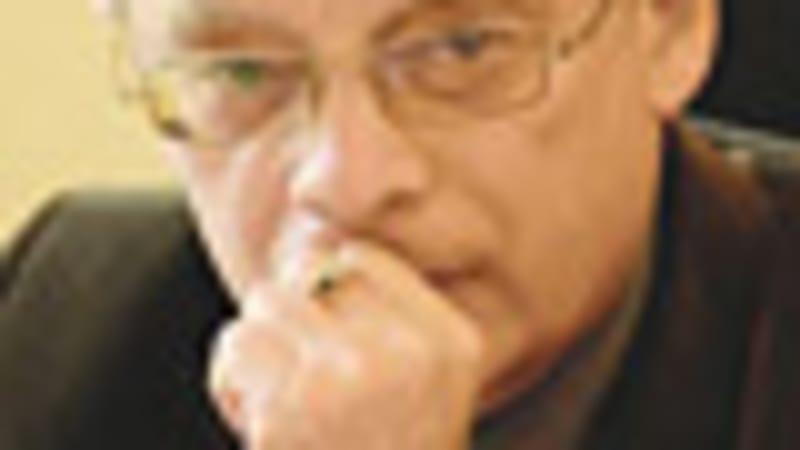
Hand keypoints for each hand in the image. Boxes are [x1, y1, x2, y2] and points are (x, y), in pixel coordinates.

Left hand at [208, 243, 484, 449]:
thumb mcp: (428, 386)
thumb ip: (391, 317)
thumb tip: (321, 250)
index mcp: (449, 341)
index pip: (362, 256)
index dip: (325, 288)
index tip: (324, 335)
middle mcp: (409, 352)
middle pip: (309, 273)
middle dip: (291, 319)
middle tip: (303, 378)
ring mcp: (352, 376)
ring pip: (266, 302)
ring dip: (258, 349)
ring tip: (284, 402)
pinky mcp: (292, 406)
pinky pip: (235, 344)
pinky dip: (231, 381)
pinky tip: (261, 425)